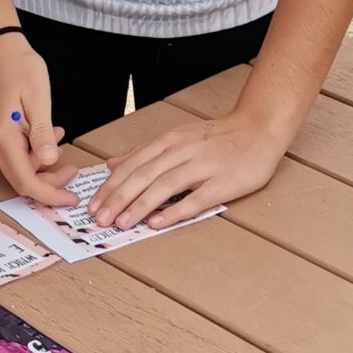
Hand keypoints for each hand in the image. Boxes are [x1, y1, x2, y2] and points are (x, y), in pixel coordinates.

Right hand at [0, 33, 75, 206]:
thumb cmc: (20, 67)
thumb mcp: (40, 99)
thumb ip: (43, 133)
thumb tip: (49, 161)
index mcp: (1, 136)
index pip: (25, 182)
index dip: (50, 194)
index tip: (70, 197)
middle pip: (20, 179)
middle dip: (48, 180)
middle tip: (71, 167)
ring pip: (15, 168)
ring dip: (40, 164)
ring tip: (58, 140)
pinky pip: (10, 154)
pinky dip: (29, 153)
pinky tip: (43, 135)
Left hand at [90, 110, 288, 231]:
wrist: (258, 130)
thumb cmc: (216, 137)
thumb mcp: (177, 137)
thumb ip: (144, 152)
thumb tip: (111, 164)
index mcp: (169, 141)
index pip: (132, 164)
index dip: (111, 186)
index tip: (93, 205)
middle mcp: (182, 151)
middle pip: (143, 175)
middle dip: (118, 198)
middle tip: (99, 219)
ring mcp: (203, 166)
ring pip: (164, 186)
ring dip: (139, 205)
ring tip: (121, 223)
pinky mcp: (223, 182)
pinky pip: (195, 198)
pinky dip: (174, 210)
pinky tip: (157, 222)